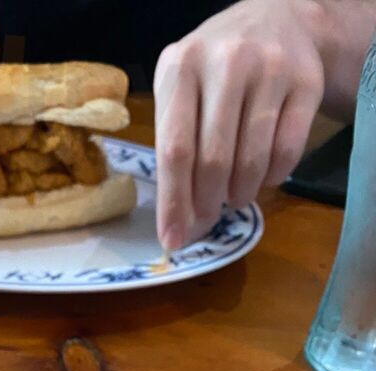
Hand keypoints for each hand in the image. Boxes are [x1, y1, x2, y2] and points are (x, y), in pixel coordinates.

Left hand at [154, 0, 325, 250]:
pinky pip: (287, 152)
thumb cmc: (213, 71)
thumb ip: (175, 151)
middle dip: (207, 204)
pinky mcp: (306, 82)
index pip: (175, 150)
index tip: (172, 241)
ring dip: (240, 194)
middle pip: (213, 161)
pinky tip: (263, 174)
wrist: (274, 18)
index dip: (174, 203)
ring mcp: (270, 69)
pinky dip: (272, 177)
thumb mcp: (181, 92)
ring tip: (234, 195)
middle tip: (207, 217)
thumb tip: (178, 225)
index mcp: (180, 67)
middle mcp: (225, 63)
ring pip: (252, 161)